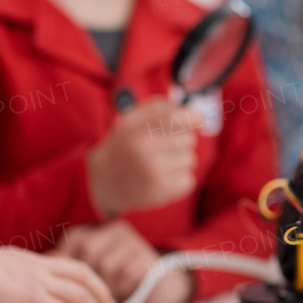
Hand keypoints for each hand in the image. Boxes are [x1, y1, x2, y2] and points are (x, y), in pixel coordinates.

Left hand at [52, 221, 192, 302]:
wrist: (159, 288)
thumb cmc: (119, 280)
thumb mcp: (94, 268)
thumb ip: (71, 264)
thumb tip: (45, 265)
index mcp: (102, 229)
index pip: (75, 239)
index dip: (63, 260)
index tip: (60, 280)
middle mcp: (119, 230)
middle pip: (88, 250)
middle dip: (83, 276)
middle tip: (86, 293)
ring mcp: (135, 243)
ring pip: (105, 265)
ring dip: (104, 285)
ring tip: (109, 294)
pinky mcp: (148, 260)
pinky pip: (124, 276)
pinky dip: (121, 289)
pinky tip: (124, 292)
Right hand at [87, 96, 203, 216]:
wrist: (103, 181)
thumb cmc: (126, 144)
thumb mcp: (133, 119)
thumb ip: (162, 109)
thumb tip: (199, 117)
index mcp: (136, 129)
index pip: (175, 118)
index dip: (193, 118)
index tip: (200, 121)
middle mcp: (144, 150)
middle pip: (189, 139)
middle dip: (180, 141)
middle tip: (163, 147)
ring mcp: (152, 173)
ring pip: (190, 160)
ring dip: (180, 161)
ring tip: (160, 163)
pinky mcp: (159, 193)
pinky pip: (189, 181)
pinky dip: (180, 179)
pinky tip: (163, 178)